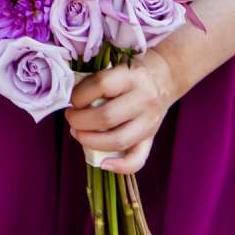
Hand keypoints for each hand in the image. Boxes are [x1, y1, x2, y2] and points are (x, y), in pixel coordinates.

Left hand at [64, 49, 181, 175]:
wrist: (163, 78)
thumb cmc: (130, 74)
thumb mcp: (114, 68)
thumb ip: (95, 83)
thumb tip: (71, 103)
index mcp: (130, 77)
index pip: (100, 85)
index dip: (79, 95)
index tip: (72, 99)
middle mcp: (143, 99)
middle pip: (106, 117)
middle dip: (79, 121)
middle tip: (71, 118)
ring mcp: (149, 121)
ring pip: (118, 140)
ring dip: (90, 141)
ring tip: (78, 133)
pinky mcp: (151, 138)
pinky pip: (138, 159)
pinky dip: (119, 166)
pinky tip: (103, 163)